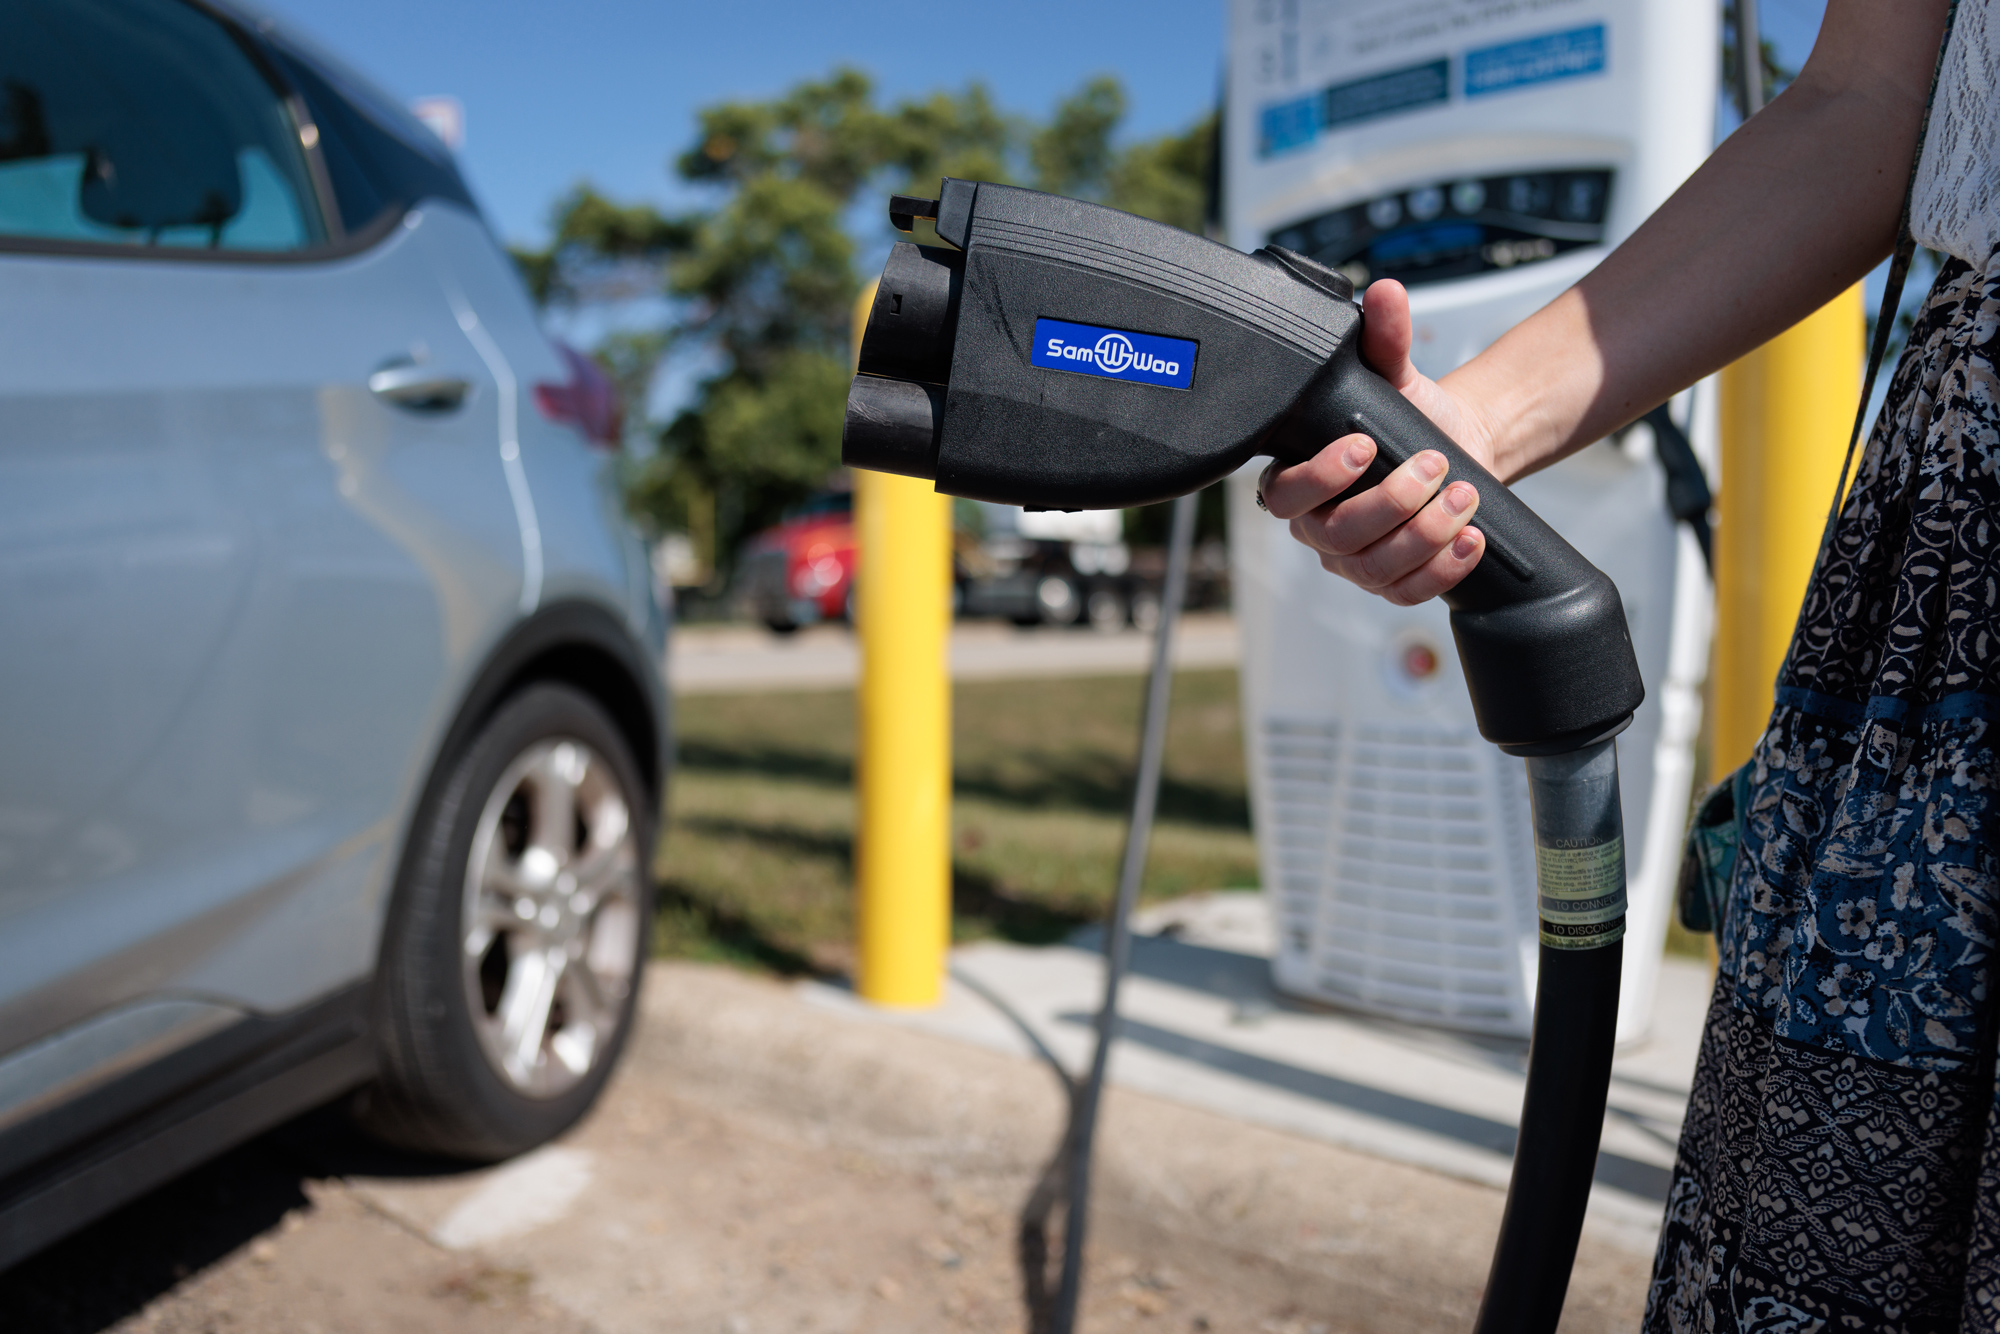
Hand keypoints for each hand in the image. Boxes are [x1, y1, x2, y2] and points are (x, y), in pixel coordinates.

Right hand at [1257, 280, 1499, 605]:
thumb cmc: (1411, 415)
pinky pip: (1408, 593)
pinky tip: (1470, 540)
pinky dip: (1442, 570)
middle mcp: (1318, 527)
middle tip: (1434, 465)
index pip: (1283, 495)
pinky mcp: (1393, 582)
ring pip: (1374, 569)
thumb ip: (1384, 336)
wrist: (1457, 446)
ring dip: (1424, 535)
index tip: (1364, 445)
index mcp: (1298, 479)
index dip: (1319, 477)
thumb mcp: (1396, 372)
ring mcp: (1354, 561)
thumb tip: (1384, 294)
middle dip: (1389, 502)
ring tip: (1463, 497)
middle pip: (1335, 536)